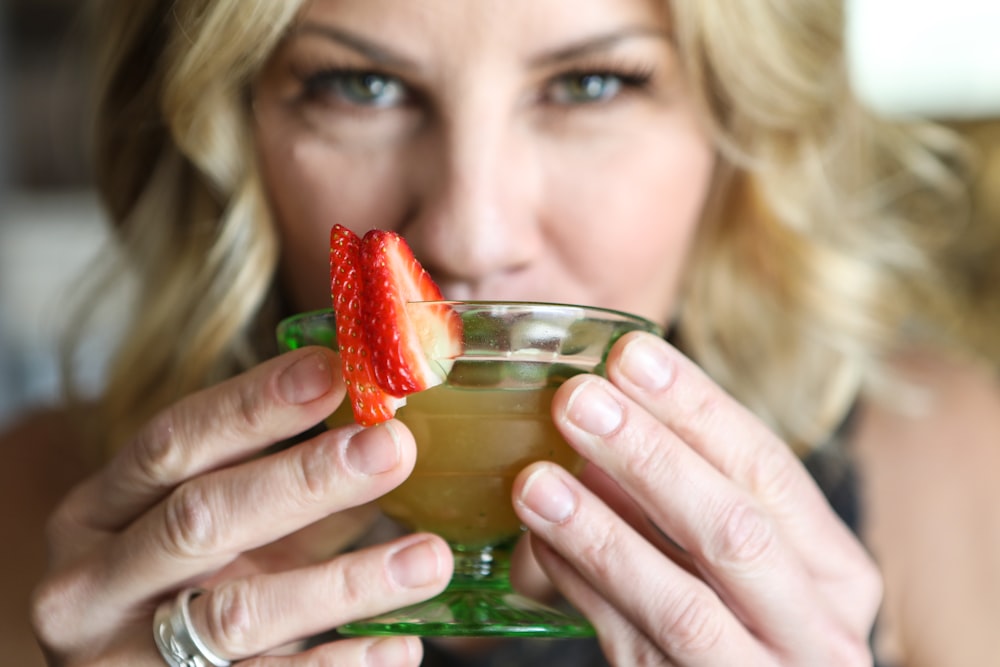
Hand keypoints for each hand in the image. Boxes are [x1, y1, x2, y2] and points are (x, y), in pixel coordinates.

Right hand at [31, 347, 450, 665]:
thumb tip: (380, 427)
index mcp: (98, 513)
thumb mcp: (211, 530)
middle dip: (305, 480)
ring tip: (429, 557)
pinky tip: (400, 643)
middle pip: (200, 519)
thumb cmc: (181, 588)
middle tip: (393, 448)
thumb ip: (280, 486)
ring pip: (238, 614)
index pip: (172, 443)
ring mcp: (125, 658)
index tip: (334, 370)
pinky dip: (342, 663)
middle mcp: (94, 583)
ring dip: (345, 582)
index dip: (252, 405)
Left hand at [513, 332, 881, 665]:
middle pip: (735, 531)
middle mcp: (818, 631)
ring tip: (535, 481)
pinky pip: (631, 646)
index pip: (770, 469)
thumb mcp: (754, 560)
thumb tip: (610, 406)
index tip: (629, 353)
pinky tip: (540, 543)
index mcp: (837, 572)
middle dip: (651, 457)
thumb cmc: (747, 620)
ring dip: (601, 533)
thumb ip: (698, 494)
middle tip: (577, 400)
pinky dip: (581, 591)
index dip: (696, 408)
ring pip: (682, 605)